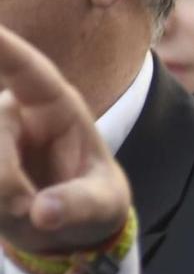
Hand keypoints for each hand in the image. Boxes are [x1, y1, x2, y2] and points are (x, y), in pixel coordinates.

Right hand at [0, 23, 129, 252]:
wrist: (72, 228)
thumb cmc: (94, 199)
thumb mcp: (103, 204)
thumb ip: (78, 204)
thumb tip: (42, 212)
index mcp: (55, 107)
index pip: (26, 69)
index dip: (2, 46)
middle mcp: (13, 113)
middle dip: (5, 177)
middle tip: (29, 209)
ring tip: (24, 211)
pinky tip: (7, 211)